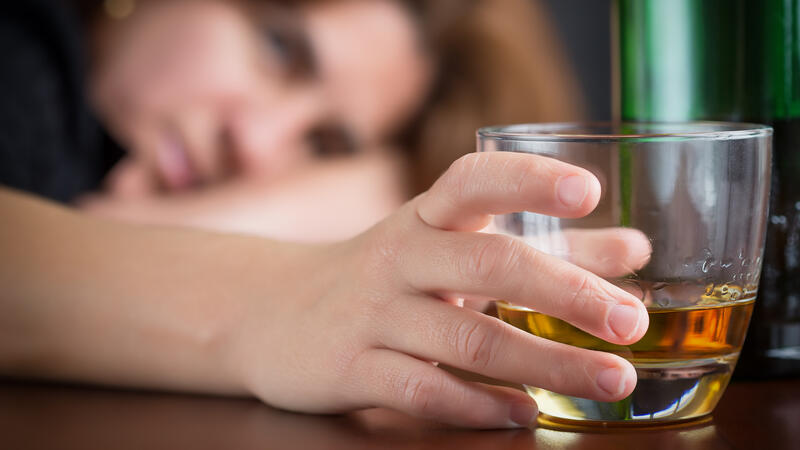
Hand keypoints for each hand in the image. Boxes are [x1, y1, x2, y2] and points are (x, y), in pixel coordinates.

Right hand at [232, 152, 648, 427]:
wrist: (271, 311)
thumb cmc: (385, 275)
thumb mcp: (450, 248)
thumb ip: (543, 247)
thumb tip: (633, 250)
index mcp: (425, 217)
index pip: (472, 179)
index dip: (527, 178)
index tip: (587, 190)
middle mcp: (399, 257)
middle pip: (487, 264)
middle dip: (565, 291)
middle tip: (629, 323)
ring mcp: (373, 314)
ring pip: (466, 339)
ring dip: (544, 362)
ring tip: (609, 381)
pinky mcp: (351, 368)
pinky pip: (422, 390)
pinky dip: (479, 404)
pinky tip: (524, 413)